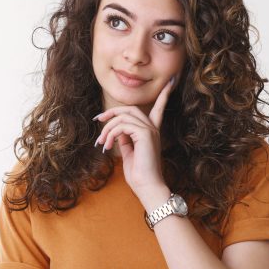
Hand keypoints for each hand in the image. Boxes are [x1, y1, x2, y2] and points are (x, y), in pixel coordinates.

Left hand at [93, 76, 175, 196]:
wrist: (147, 187)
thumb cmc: (138, 174)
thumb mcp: (129, 153)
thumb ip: (125, 139)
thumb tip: (117, 131)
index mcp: (151, 132)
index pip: (158, 108)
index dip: (164, 96)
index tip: (170, 82)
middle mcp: (152, 128)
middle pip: (131, 108)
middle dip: (112, 111)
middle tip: (98, 119)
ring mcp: (150, 130)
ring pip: (123, 116)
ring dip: (108, 128)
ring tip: (102, 142)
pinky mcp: (145, 134)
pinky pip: (123, 125)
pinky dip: (111, 133)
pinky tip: (108, 145)